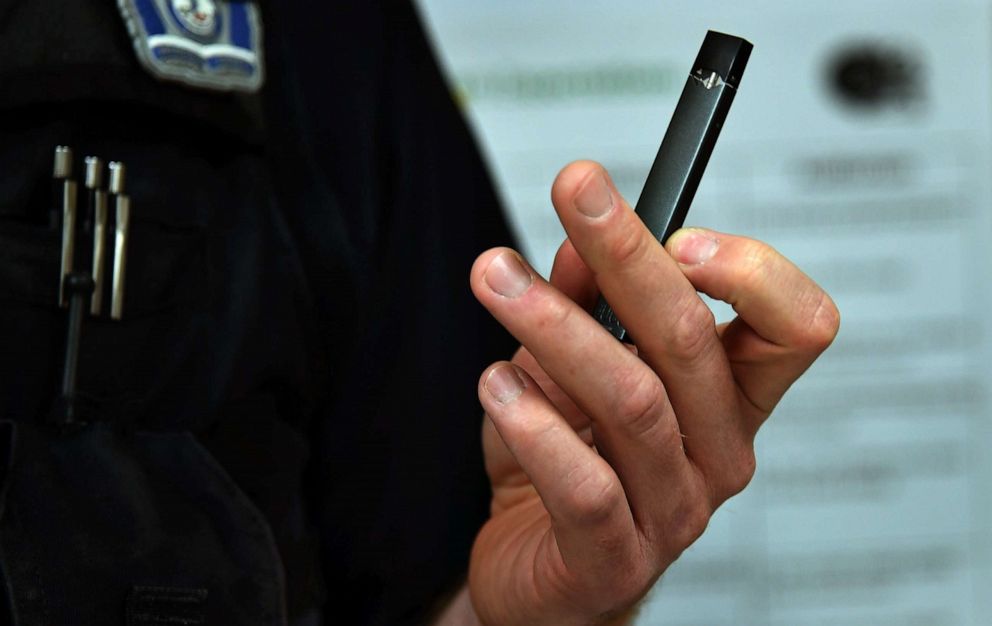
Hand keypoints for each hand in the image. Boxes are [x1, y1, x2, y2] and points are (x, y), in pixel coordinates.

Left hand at [465, 161, 838, 624]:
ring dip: (556, 328)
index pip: (796, 326)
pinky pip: (584, 486)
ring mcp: (673, 510)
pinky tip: (496, 384)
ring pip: (633, 401)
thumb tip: (580, 240)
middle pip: (694, 340)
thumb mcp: (571, 369)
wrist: (532, 567)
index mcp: (729, 400)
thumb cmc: (565, 464)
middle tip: (574, 189)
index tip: (676, 224)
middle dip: (627, 254)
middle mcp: (718, 453)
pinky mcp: (614, 559)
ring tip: (496, 280)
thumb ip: (584, 306)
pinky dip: (534, 426)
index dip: (750, 269)